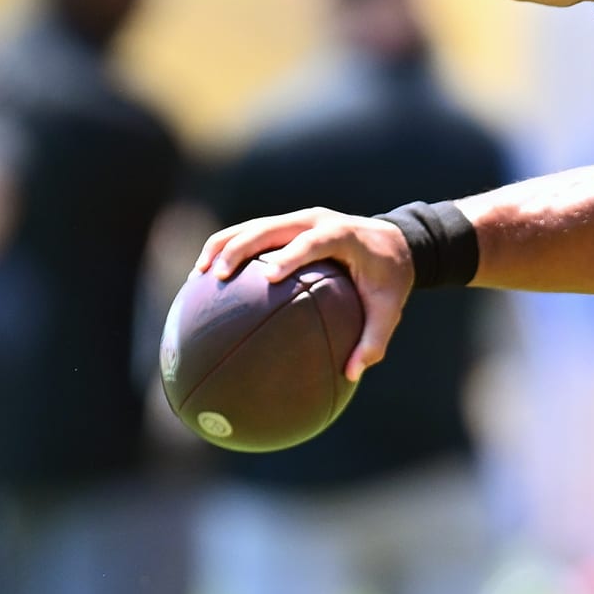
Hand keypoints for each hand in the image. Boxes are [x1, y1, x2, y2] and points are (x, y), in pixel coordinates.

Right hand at [195, 208, 413, 382]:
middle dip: (241, 247)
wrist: (393, 241)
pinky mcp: (287, 225)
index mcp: (343, 235)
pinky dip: (227, 248)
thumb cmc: (390, 278)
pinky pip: (251, 233)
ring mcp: (298, 219)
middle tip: (217, 275)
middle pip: (271, 227)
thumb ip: (374, 339)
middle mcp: (316, 220)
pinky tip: (207, 278)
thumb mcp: (390, 308)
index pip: (314, 241)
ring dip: (224, 245)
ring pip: (252, 225)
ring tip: (200, 275)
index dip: (291, 255)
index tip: (269, 277)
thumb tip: (352, 373)